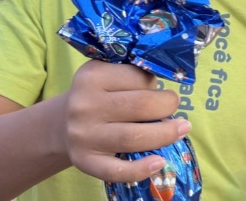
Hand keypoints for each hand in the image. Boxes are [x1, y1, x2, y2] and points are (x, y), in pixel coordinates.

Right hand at [65, 60, 189, 182]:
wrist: (64, 124)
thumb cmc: (99, 96)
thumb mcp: (109, 74)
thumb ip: (135, 74)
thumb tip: (174, 78)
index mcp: (92, 76)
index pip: (139, 77)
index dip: (156, 83)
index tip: (159, 88)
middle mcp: (84, 105)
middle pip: (141, 106)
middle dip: (167, 106)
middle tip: (174, 106)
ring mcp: (83, 135)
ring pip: (133, 137)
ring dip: (165, 134)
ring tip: (182, 129)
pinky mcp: (84, 161)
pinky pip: (116, 170)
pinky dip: (141, 169)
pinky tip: (159, 162)